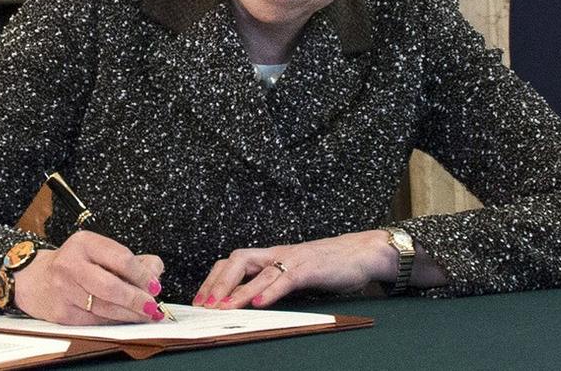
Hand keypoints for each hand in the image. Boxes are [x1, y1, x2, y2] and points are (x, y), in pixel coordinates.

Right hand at [12, 230, 165, 324]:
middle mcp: (71, 265)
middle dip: (137, 299)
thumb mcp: (96, 250)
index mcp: (84, 243)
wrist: (34, 279)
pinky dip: (114, 322)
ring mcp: (64, 291)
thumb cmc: (71, 264)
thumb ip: (128, 259)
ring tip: (145, 314)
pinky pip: (96, 321)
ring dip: (130, 314)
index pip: (121, 258)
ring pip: (106, 308)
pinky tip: (125, 319)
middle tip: (153, 306)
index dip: (142, 274)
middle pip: (112, 286)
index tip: (154, 285)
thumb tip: (154, 271)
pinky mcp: (62, 313)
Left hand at [192, 230, 394, 308]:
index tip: (199, 299)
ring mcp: (293, 259)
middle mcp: (277, 254)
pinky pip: (286, 279)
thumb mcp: (293, 275)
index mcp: (270, 256)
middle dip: (218, 282)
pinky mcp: (310, 268)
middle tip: (205, 304)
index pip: (232, 262)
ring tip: (223, 307)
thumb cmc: (327, 265)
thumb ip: (272, 283)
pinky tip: (259, 304)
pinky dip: (270, 292)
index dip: (213, 279)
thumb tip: (248, 301)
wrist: (361, 253)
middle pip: (237, 260)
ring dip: (238, 291)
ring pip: (259, 272)